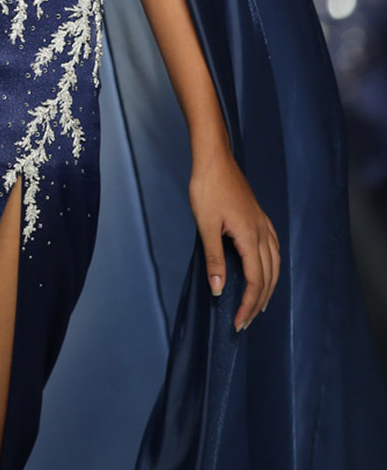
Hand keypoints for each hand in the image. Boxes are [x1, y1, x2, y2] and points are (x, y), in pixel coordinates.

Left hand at [188, 147, 279, 331]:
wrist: (214, 158)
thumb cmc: (207, 187)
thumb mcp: (206, 225)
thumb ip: (214, 259)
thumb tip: (219, 290)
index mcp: (250, 236)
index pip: (255, 280)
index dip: (248, 304)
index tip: (238, 322)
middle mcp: (262, 232)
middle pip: (268, 276)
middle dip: (258, 302)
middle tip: (245, 321)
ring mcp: (263, 223)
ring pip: (274, 264)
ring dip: (267, 286)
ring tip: (258, 303)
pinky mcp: (259, 216)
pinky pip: (273, 248)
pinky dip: (272, 266)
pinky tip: (266, 269)